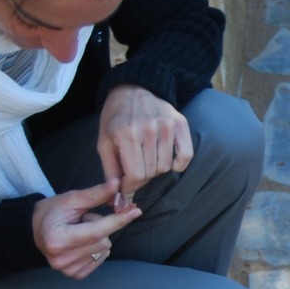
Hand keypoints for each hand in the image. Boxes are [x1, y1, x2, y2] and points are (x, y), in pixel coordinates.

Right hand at [32, 178, 140, 277]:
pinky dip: (96, 249)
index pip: (97, 231)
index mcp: (58, 239)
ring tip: (79, 232)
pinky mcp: (75, 275)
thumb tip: (117, 184)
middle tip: (82, 221)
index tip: (135, 212)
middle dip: (100, 227)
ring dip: (98, 238)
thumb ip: (95, 194)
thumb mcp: (71, 199)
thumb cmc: (52, 212)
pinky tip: (81, 243)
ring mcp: (67, 269)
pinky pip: (100, 259)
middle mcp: (61, 258)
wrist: (34, 230)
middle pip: (104, 241)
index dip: (118, 220)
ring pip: (104, 250)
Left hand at [99, 83, 190, 209]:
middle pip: (150, 173)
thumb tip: (118, 200)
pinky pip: (185, 155)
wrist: (132, 89)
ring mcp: (165, 125)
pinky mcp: (179, 123)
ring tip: (147, 159)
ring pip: (165, 167)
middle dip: (140, 178)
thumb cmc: (115, 118)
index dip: (130, 188)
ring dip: (156, 170)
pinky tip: (167, 161)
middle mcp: (147, 129)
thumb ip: (110, 172)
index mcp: (125, 134)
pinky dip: (178, 164)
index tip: (126, 191)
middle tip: (135, 171)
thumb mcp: (104, 143)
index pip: (135, 175)